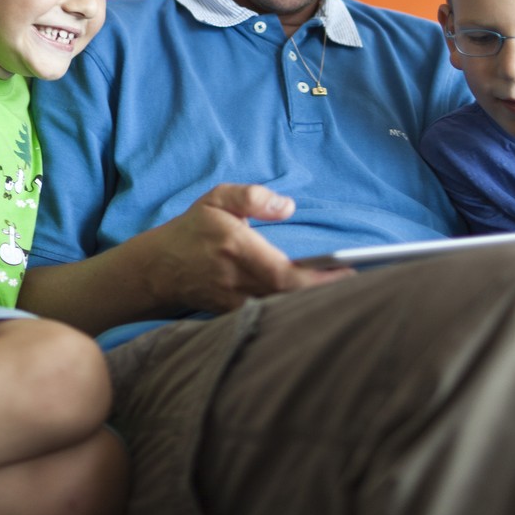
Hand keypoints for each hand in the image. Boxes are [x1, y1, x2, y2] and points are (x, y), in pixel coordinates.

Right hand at [133, 184, 337, 314]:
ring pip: (282, 312)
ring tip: (343, 295)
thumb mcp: (215, 200)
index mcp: (236, 249)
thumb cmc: (192, 231)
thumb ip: (251, 196)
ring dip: (313, 306)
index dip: (318, 280)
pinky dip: (294, 313)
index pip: (284, 275)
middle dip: (326, 294)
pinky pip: (270, 318)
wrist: (157, 270)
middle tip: (357, 283)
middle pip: (291, 299)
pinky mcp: (235, 316)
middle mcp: (237, 281)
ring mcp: (236, 303)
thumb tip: (288, 206)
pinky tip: (314, 305)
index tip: (347, 272)